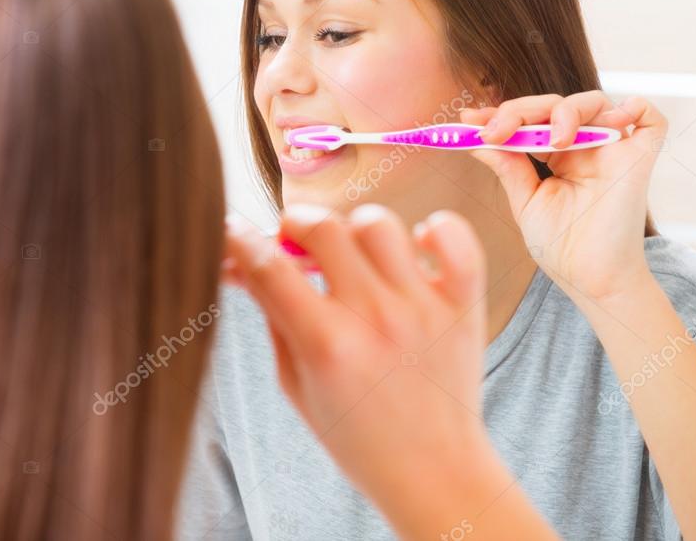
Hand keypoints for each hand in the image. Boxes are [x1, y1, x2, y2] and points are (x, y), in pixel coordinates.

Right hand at [223, 204, 494, 508]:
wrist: (433, 472)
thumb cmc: (357, 436)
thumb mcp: (296, 385)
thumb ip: (274, 317)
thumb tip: (247, 264)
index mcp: (327, 345)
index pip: (269, 266)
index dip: (240, 238)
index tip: (233, 230)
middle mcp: (376, 319)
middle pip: (324, 229)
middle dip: (295, 223)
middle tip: (293, 239)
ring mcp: (423, 308)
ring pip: (380, 225)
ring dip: (354, 228)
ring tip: (351, 252)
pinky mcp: (462, 306)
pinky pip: (456, 238)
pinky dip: (438, 228)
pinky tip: (417, 245)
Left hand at [460, 92, 666, 303]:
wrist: (592, 281)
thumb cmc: (562, 247)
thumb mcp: (526, 202)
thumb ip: (508, 168)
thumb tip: (478, 139)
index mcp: (558, 156)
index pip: (531, 120)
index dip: (501, 115)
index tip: (468, 121)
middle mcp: (586, 147)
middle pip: (556, 106)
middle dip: (521, 111)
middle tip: (496, 130)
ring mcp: (614, 151)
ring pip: (596, 103)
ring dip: (568, 111)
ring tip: (554, 139)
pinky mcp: (640, 160)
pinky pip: (651, 120)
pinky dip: (635, 107)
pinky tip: (611, 121)